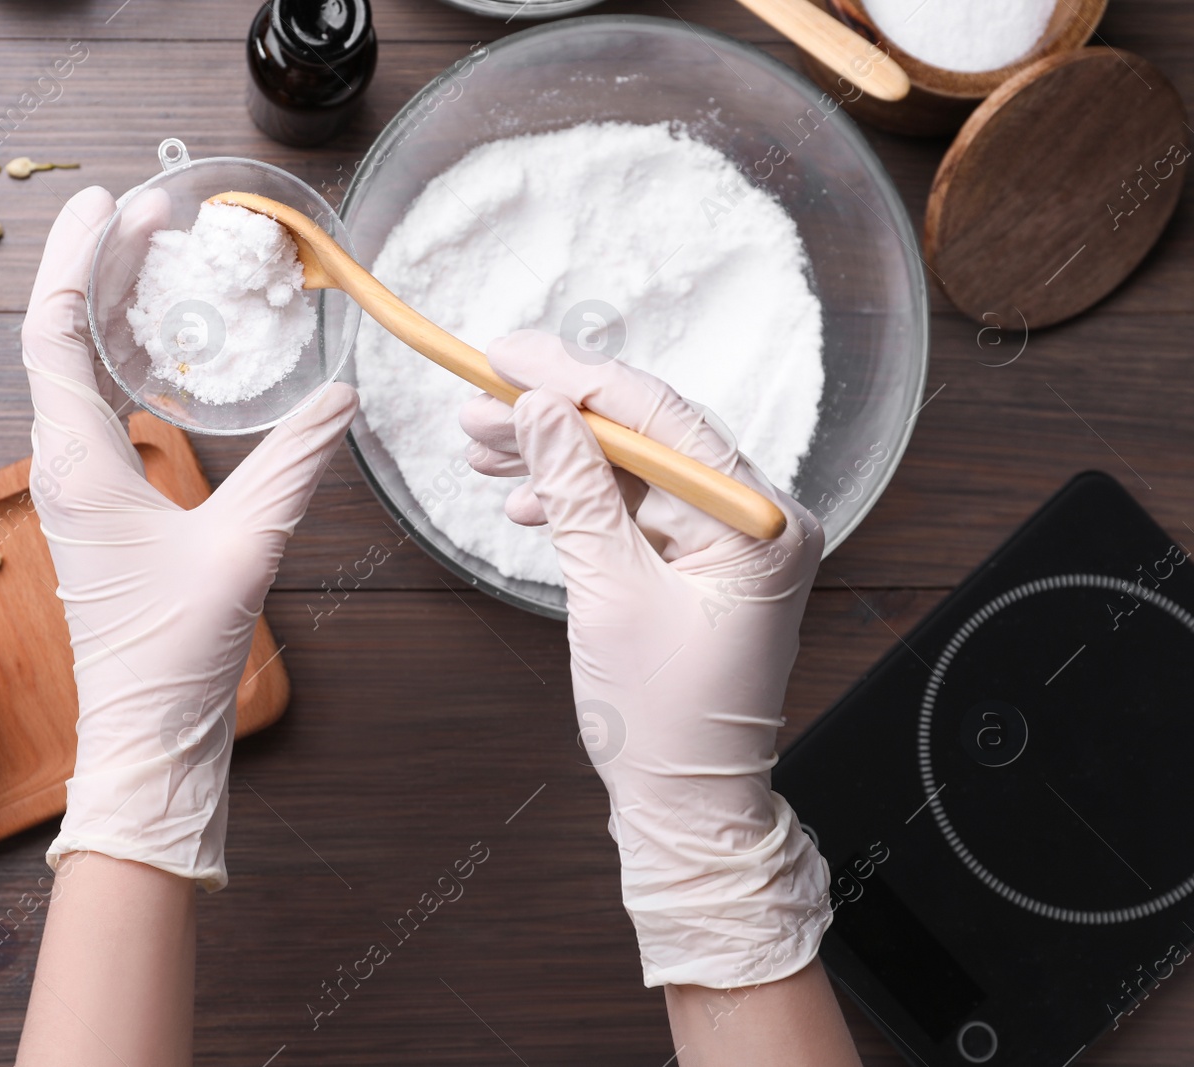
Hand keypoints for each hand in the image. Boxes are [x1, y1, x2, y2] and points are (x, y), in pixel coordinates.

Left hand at [22, 186, 357, 888]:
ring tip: (158, 261)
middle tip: (152, 215)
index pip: (56, 333)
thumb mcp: (246, 548)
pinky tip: (167, 350)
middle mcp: (62, 467)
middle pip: (64, 339)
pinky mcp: (98, 509)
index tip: (107, 205)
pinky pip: (99, 409)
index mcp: (77, 464)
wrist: (148, 732)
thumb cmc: (176, 653)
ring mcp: (76, 488)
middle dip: (102, 268)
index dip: (77, 259)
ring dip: (112, 312)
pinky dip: (126, 361)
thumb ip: (295, 466)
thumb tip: (340, 397)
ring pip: (79, 373)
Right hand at [460, 330, 829, 987]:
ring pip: (632, 469)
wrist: (687, 804)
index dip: (574, 378)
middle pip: (645, 435)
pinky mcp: (702, 561)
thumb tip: (540, 407)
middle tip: (478, 400)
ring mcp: (731, 539)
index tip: (505, 355)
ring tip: (480, 445)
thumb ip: (576, 492)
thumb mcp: (609, 595)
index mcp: (760, 522)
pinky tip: (524, 498)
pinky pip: (636, 508)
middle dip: (555, 416)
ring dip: (556, 456)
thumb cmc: (664, 720)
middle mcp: (758, 518)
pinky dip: (579, 500)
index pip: (660, 417)